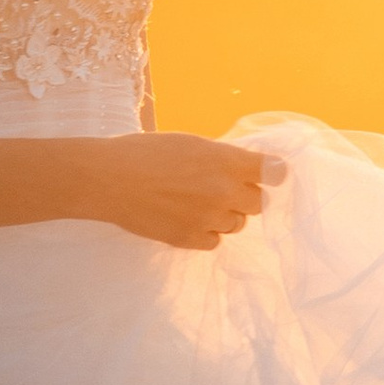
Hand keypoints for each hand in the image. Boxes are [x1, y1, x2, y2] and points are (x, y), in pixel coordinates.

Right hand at [82, 131, 285, 250]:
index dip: (273, 174)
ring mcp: (208, 218)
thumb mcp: (191, 143)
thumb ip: (223, 158)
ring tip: (196, 202)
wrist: (108, 179)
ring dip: (224, 215)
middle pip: (259, 203)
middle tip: (220, 188)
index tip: (268, 175)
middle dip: (244, 195)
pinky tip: (186, 218)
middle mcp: (224, 191)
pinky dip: (206, 232)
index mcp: (227, 161)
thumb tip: (244, 170)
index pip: (275, 173)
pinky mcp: (190, 239)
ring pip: (237, 224)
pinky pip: (215, 241)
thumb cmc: (145, 152)